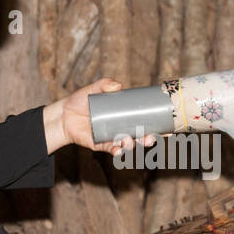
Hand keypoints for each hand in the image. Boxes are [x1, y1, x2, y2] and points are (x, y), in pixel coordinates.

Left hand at [42, 77, 156, 155]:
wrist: (64, 114)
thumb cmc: (81, 100)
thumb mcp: (94, 88)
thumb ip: (105, 83)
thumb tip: (118, 86)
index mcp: (125, 116)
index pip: (146, 121)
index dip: (158, 126)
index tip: (169, 129)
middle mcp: (122, 128)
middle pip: (140, 136)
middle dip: (148, 140)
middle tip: (150, 139)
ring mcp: (112, 137)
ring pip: (128, 144)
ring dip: (132, 145)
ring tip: (129, 141)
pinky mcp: (101, 145)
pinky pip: (111, 150)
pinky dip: (116, 151)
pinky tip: (119, 150)